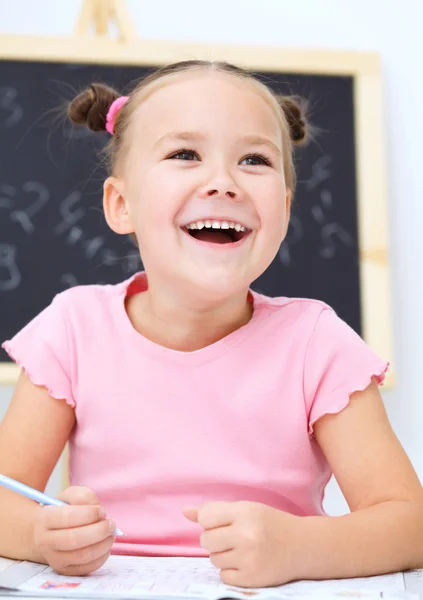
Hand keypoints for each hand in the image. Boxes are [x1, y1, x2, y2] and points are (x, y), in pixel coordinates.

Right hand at [34, 486, 114, 575]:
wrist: (50, 532)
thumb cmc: (65, 510)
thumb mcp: (71, 496)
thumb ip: (84, 497)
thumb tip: (99, 513)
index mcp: (44, 518)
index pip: (66, 517)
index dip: (88, 514)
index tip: (102, 511)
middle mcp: (45, 541)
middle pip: (74, 539)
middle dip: (98, 531)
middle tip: (111, 524)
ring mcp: (54, 559)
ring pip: (82, 556)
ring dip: (103, 544)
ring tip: (111, 533)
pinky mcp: (65, 571)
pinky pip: (87, 568)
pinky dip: (102, 556)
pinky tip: (105, 544)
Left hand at [183, 501, 301, 587]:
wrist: (302, 546)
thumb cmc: (270, 524)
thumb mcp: (246, 509)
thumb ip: (215, 510)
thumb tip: (185, 512)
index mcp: (245, 512)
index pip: (205, 517)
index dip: (209, 521)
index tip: (222, 522)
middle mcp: (247, 535)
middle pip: (206, 540)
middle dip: (214, 539)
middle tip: (231, 537)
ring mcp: (249, 558)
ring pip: (213, 559)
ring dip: (222, 555)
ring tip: (241, 549)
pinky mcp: (252, 578)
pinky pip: (223, 576)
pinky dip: (231, 570)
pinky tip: (245, 562)